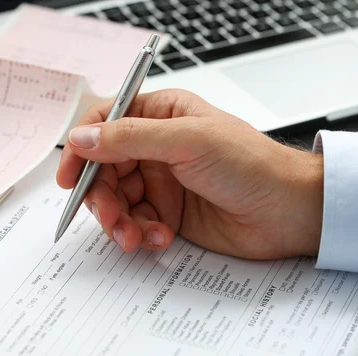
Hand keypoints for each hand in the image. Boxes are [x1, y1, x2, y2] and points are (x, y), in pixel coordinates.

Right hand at [57, 89, 323, 259]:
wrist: (288, 212)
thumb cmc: (250, 164)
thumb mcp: (187, 141)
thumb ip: (128, 138)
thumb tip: (80, 138)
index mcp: (159, 115)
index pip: (104, 124)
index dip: (82, 150)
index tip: (69, 178)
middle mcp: (155, 147)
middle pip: (103, 170)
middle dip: (102, 198)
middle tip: (111, 217)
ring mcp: (160, 181)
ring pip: (116, 201)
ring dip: (120, 222)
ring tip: (135, 237)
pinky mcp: (166, 213)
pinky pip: (136, 223)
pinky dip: (142, 234)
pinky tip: (162, 238)